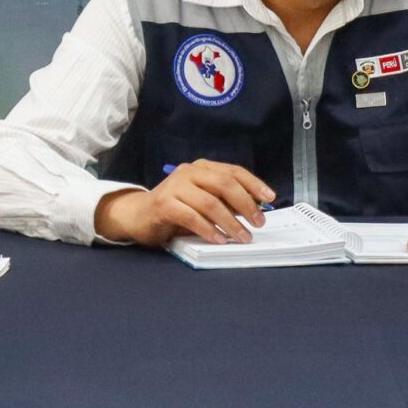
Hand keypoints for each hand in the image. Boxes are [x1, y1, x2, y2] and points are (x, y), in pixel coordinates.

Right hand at [93, 161, 273, 247]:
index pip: (233, 171)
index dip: (254, 184)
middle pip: (224, 184)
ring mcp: (175, 186)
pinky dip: (209, 230)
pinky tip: (219, 240)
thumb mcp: (202, 201)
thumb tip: (254, 210)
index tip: (270, 198)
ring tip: (242, 237)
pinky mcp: (164, 204)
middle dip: (246, 204)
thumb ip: (224, 202)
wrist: (138, 215)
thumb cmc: (175, 209)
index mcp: (202, 168)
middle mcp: (188, 172)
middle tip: (258, 222)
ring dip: (230, 222)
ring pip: (210, 203)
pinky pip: (192, 217)